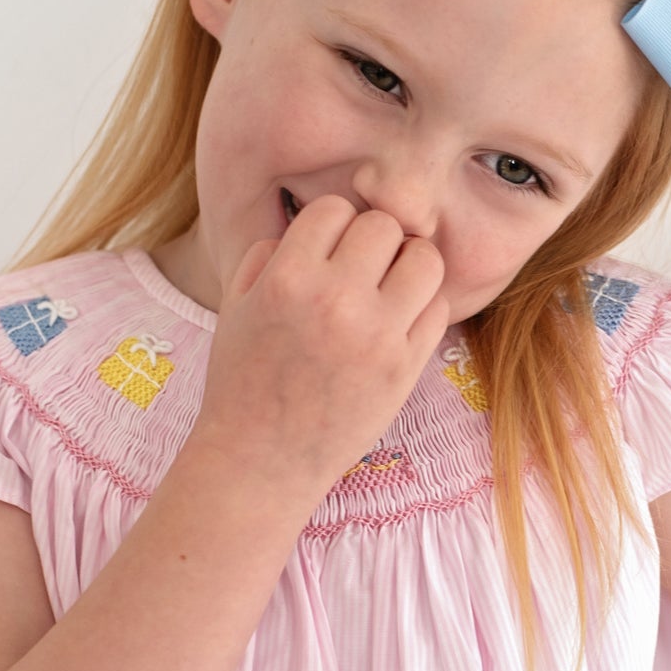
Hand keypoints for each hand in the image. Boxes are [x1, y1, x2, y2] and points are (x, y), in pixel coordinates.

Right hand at [191, 195, 449, 493]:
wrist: (261, 461)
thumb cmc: (243, 381)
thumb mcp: (234, 307)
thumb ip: (267, 254)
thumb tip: (311, 225)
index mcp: (288, 279)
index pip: (335, 209)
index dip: (333, 224)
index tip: (328, 251)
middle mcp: (335, 300)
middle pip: (385, 225)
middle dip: (374, 241)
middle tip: (363, 268)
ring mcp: (376, 335)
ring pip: (425, 259)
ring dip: (410, 265)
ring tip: (390, 286)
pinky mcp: (405, 368)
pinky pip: (437, 307)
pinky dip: (422, 306)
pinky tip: (398, 321)